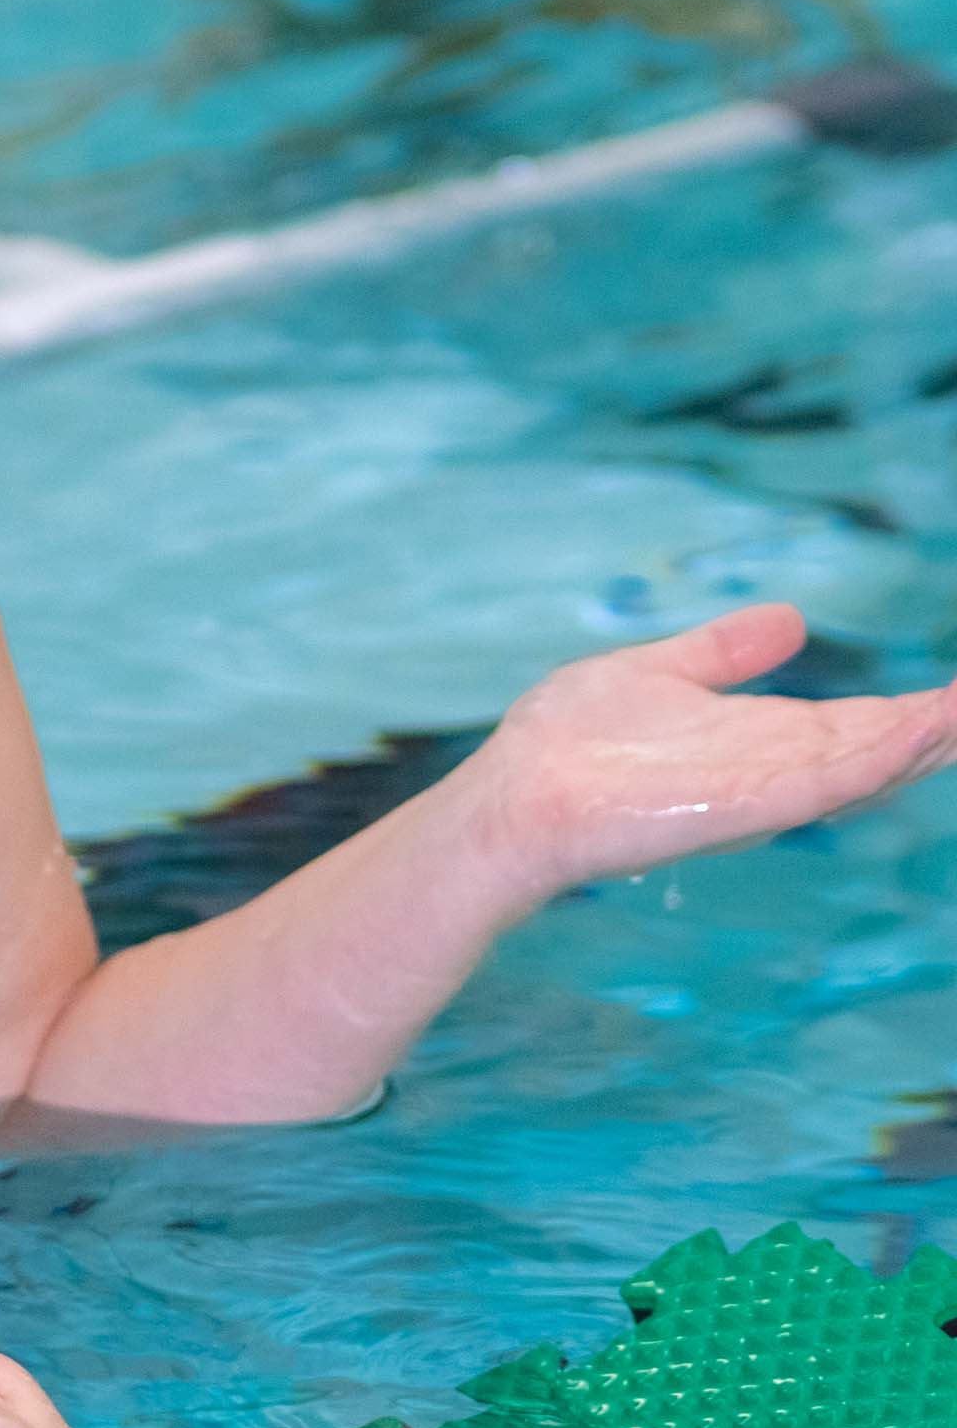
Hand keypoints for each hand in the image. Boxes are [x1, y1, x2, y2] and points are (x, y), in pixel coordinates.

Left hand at [459, 604, 956, 904]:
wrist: (515, 797)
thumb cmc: (567, 745)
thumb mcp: (659, 673)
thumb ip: (724, 652)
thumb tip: (792, 620)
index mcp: (762, 740)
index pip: (863, 724)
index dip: (922, 710)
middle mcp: (774, 770)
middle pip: (884, 746)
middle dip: (943, 728)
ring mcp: (762, 792)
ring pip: (872, 763)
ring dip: (931, 737)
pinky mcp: (742, 807)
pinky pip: (828, 782)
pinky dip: (883, 756)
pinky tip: (928, 727)